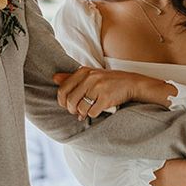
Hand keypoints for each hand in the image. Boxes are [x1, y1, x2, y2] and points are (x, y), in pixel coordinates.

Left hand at [53, 68, 173, 119]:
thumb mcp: (90, 74)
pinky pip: (91, 112)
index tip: (66, 105)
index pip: (63, 89)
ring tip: (85, 112)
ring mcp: (98, 88)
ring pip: (80, 108)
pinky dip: (92, 114)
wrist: (130, 83)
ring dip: (81, 113)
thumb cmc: (108, 80)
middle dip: (71, 109)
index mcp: (83, 71)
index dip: (62, 101)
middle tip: (76, 111)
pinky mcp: (106, 98)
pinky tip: (95, 111)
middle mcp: (89, 78)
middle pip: (70, 100)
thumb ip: (72, 77)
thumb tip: (54, 78)